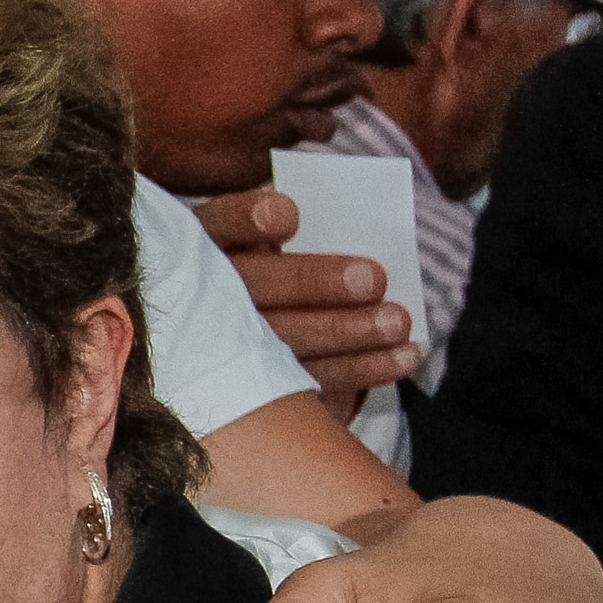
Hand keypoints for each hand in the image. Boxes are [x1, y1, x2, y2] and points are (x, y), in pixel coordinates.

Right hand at [192, 189, 416, 412]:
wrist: (239, 334)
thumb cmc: (266, 266)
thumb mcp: (261, 240)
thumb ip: (292, 229)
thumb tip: (336, 220)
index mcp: (201, 245)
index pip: (217, 226)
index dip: (245, 222)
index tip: (288, 215)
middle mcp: (200, 296)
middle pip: (250, 289)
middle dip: (311, 283)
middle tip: (373, 280)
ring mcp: (220, 348)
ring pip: (279, 342)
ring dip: (345, 332)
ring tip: (398, 323)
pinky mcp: (257, 387)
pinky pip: (303, 383)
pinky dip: (359, 370)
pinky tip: (402, 357)